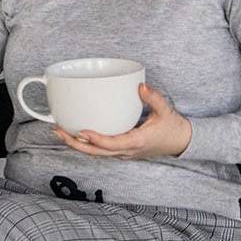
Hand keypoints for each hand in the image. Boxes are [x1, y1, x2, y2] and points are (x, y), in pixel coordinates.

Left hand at [54, 83, 191, 159]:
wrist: (183, 142)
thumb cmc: (174, 128)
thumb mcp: (166, 111)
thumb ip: (153, 98)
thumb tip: (140, 86)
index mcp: (137, 142)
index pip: (112, 144)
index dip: (95, 140)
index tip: (81, 131)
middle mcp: (127, 151)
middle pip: (96, 153)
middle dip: (75, 143)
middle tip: (58, 130)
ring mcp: (124, 153)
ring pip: (96, 154)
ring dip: (78, 145)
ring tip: (60, 132)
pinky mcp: (122, 152)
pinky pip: (101, 151)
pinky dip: (87, 145)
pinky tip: (75, 134)